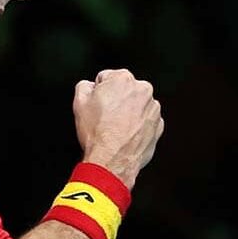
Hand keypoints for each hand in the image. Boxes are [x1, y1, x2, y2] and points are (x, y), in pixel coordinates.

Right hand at [72, 70, 163, 187]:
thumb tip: (89, 86)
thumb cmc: (98, 133)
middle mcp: (143, 90)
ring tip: (115, 128)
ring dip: (128, 113)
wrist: (112, 160)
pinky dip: (137, 126)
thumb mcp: (79, 103)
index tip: (97, 104)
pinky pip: (145, 121)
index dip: (98, 92)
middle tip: (105, 117)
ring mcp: (153, 108)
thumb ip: (84, 86)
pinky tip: (124, 135)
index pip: (106, 78)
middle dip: (116, 101)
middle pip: (125, 91)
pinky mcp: (158, 125)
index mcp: (123, 79)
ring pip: (137, 106)